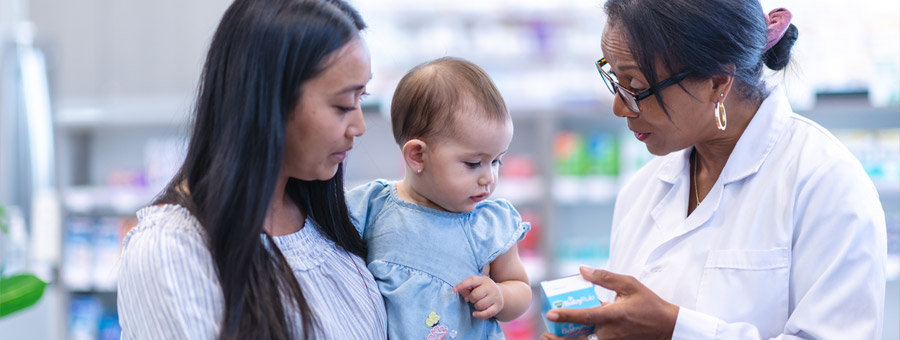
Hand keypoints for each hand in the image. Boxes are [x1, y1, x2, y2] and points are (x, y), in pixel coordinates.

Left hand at [454, 275, 503, 318]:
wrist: (500, 294)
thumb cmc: (482, 289)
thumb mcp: (475, 285)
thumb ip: (467, 289)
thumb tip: (465, 298)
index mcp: (483, 280)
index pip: (471, 281)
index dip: (462, 285)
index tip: (454, 290)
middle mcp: (490, 287)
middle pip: (474, 295)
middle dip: (471, 299)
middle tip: (473, 298)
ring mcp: (495, 297)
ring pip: (479, 305)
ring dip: (476, 306)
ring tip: (478, 303)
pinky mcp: (498, 306)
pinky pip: (486, 313)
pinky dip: (479, 315)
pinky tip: (474, 314)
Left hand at [540, 266, 678, 339]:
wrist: (667, 327)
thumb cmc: (649, 304)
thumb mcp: (629, 285)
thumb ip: (604, 277)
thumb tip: (582, 269)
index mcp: (614, 315)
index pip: (586, 316)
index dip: (567, 315)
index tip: (550, 314)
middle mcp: (611, 332)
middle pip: (580, 338)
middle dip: (560, 338)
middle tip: (546, 333)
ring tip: (552, 338)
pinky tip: (572, 337)